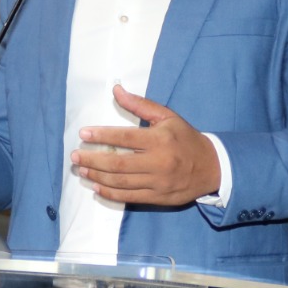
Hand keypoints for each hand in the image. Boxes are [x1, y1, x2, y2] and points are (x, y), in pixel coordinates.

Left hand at [70, 86, 219, 205]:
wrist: (212, 167)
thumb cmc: (185, 138)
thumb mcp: (168, 117)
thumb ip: (140, 105)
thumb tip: (116, 90)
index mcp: (160, 139)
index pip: (125, 138)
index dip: (101, 136)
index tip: (83, 135)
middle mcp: (159, 162)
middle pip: (118, 163)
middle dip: (92, 160)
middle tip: (75, 157)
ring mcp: (158, 182)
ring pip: (121, 182)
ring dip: (97, 177)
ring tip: (82, 171)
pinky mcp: (158, 198)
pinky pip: (130, 198)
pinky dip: (110, 194)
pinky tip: (97, 188)